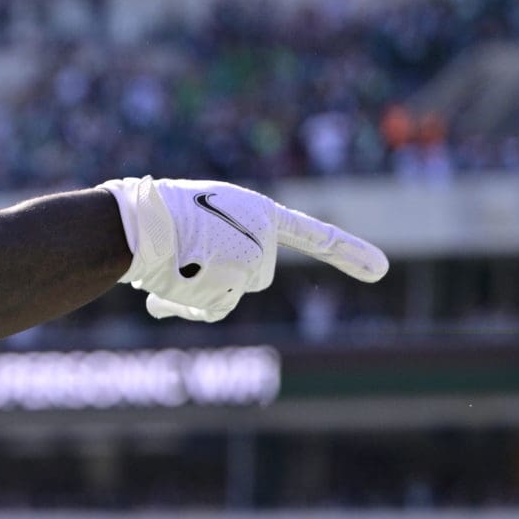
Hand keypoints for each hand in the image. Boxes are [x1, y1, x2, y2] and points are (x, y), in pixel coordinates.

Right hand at [99, 177, 387, 322]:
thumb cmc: (152, 219)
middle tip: (185, 257)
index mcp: (257, 211)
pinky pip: (215, 307)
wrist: (137, 222)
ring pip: (232, 295)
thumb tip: (162, 307)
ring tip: (170, 266)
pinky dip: (190, 304)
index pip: (311, 234)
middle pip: (255, 277)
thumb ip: (201, 253)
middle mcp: (265, 234)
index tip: (381, 270)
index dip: (346, 252)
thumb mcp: (189, 224)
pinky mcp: (239, 279)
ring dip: (201, 291)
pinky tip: (164, 286)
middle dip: (223, 278)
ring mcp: (255, 258)